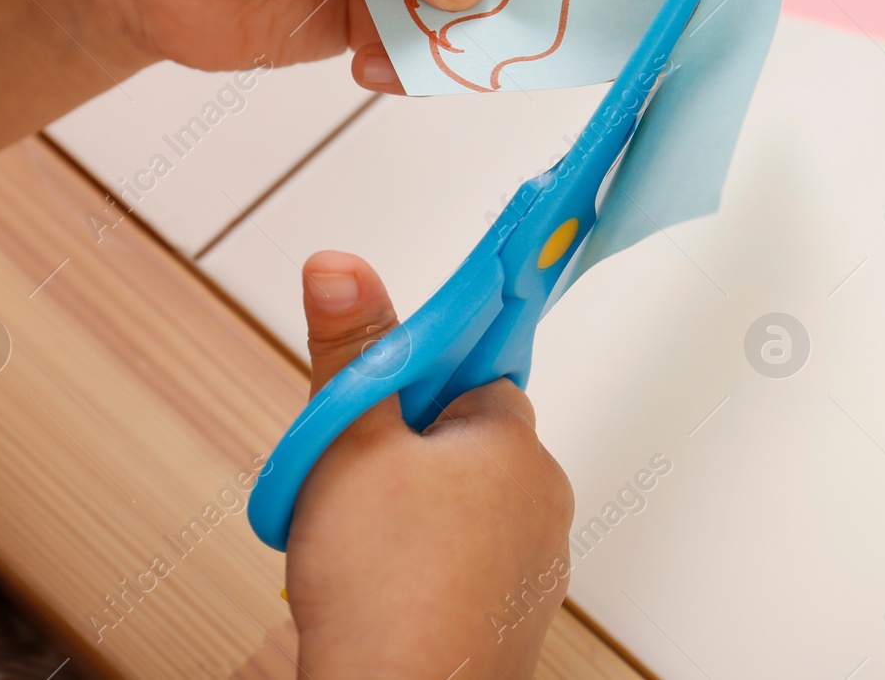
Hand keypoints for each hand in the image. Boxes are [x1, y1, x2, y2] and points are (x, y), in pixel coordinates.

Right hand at [285, 252, 574, 678]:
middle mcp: (542, 499)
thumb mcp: (348, 442)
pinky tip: (386, 585)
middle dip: (409, 452)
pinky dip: (431, 567)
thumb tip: (341, 265)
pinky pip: (470, 567)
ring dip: (420, 512)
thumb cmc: (382, 584)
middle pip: (468, 443)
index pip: (474, 376)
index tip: (377, 401)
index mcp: (514, 441)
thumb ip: (350, 349)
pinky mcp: (514, 619)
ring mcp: (534, 566)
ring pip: (467, 508)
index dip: (416, 383)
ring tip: (360, 541)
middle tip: (351, 478)